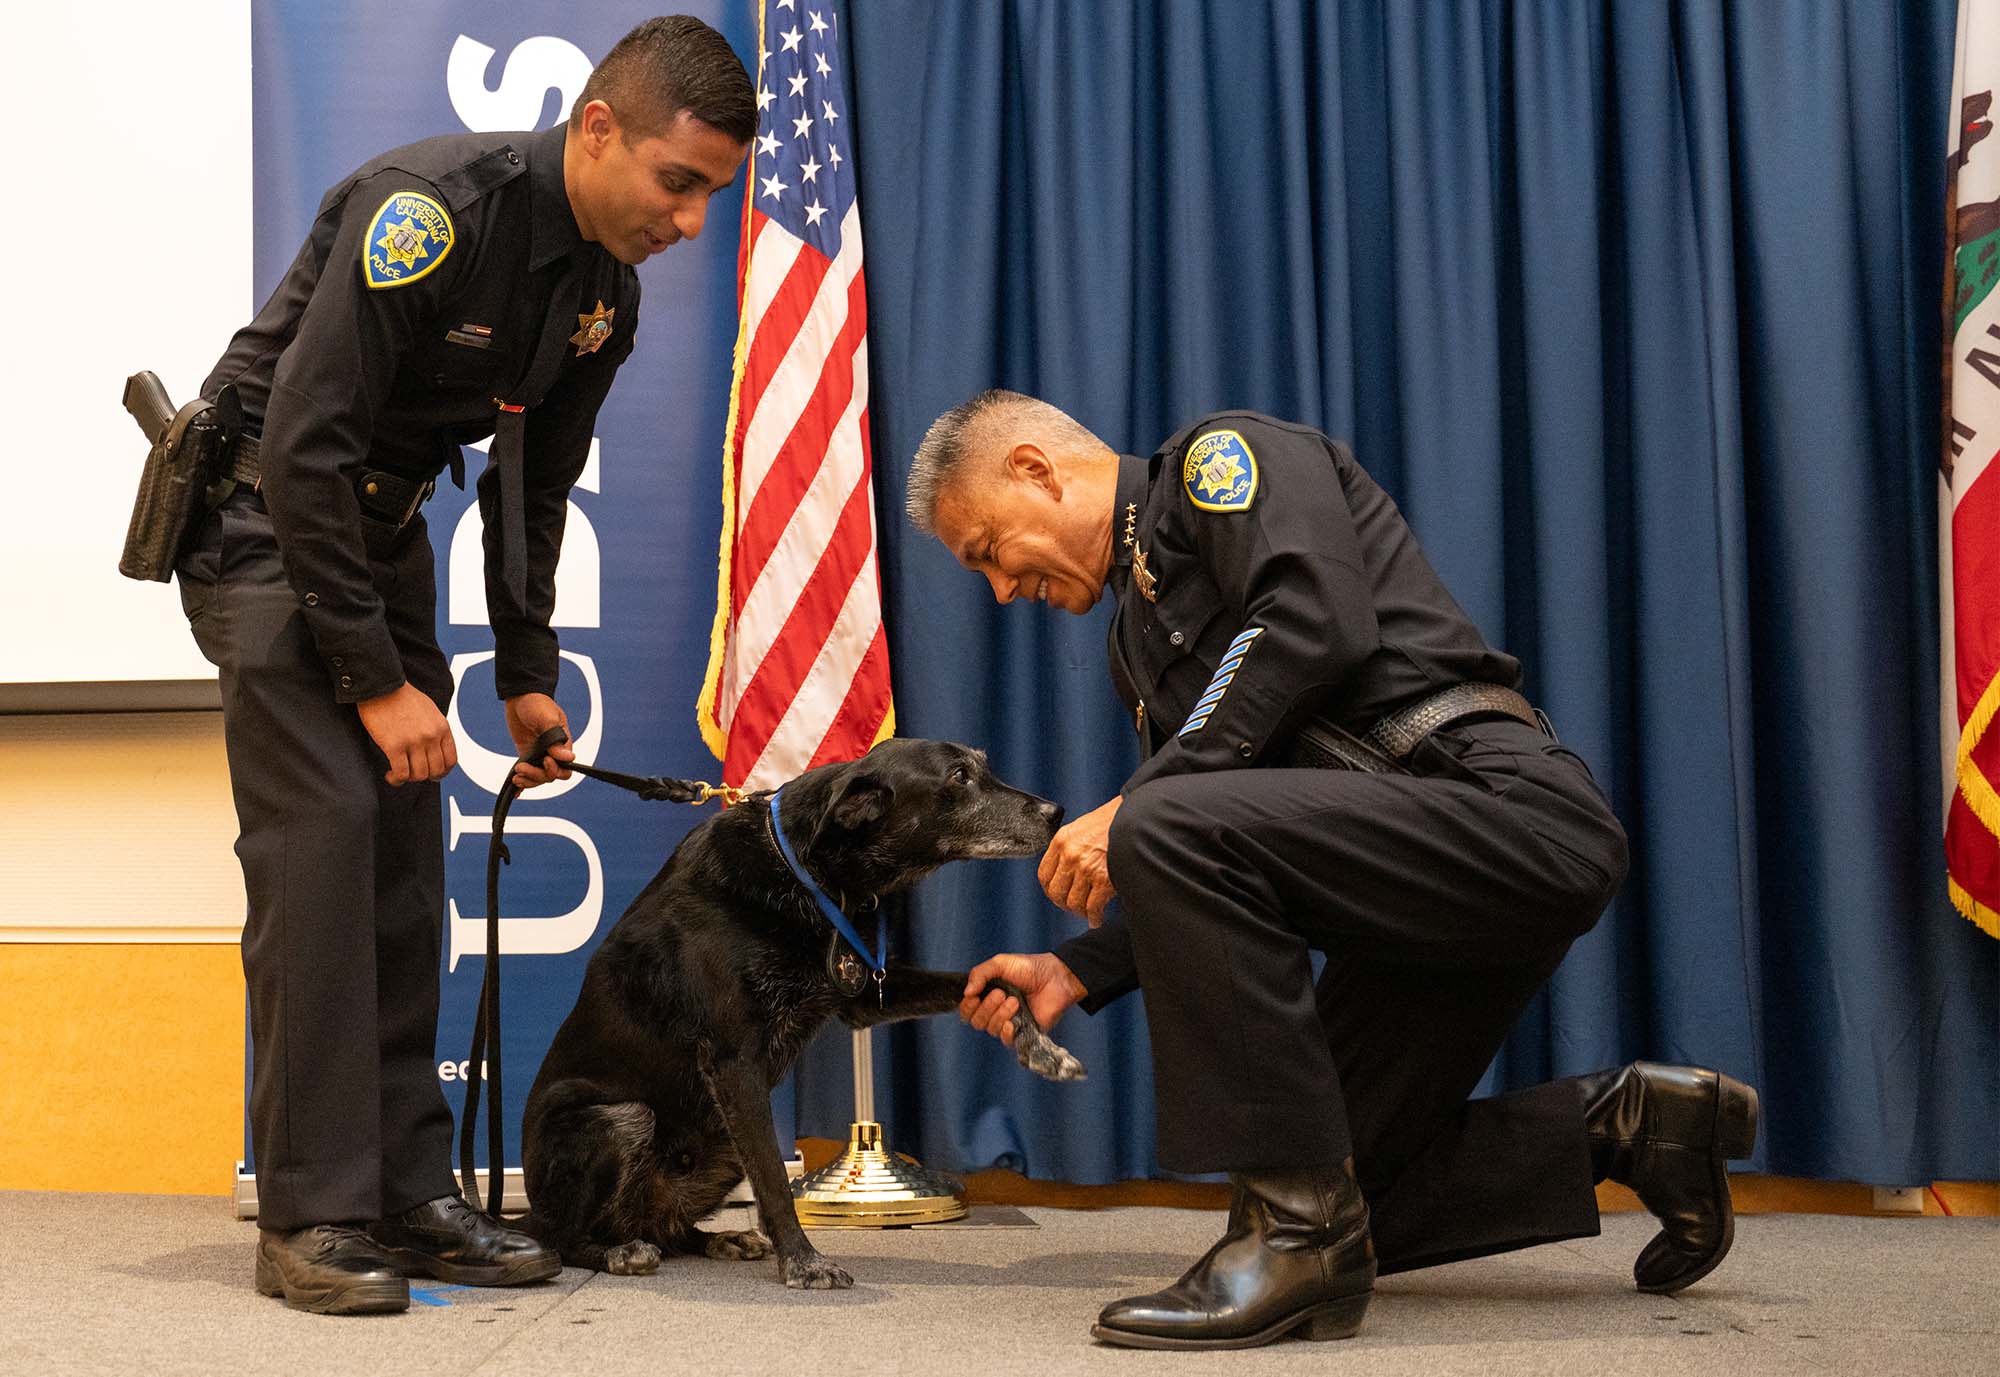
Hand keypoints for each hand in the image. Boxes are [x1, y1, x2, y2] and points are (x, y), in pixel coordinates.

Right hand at [356, 683, 456, 785]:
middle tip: (413, 774)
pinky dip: (396, 779)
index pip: (451, 760)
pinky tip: (390, 775)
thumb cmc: (402, 697)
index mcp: (442, 727)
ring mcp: (414, 742)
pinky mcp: (394, 746)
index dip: (442, 772)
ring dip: (409, 778)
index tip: (433, 774)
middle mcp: (431, 736)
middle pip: (435, 771)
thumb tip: (436, 750)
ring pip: (418, 775)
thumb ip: (436, 730)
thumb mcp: (430, 711)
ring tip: (399, 774)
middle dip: (424, 776)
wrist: (381, 686)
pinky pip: (401, 773)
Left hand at [505, 693, 574, 787]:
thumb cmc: (537, 703)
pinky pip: (528, 772)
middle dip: (537, 776)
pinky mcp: (527, 754)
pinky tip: (516, 789)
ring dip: (528, 780)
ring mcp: (539, 754)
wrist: (520, 697)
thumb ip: (555, 738)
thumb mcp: (547, 718)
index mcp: (563, 743)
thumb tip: (568, 757)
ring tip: (516, 776)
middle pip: (551, 776)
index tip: (544, 760)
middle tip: (522, 768)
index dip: (555, 769)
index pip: (565, 767)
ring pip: (539, 778)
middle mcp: (553, 752)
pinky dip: (523, 782)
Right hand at [959, 952, 1086, 1046]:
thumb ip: (979, 974)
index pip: (967, 1009)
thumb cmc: (1030, 968)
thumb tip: (966, 992)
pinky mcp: (1023, 1033)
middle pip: (976, 1021)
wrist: (1056, 977)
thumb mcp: (1000, 963)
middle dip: (986, 1008)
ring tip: (1015, 1001)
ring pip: (991, 1029)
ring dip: (1000, 1014)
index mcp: (987, 995)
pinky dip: (1006, 1032)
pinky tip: (1013, 1022)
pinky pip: (1006, 1041)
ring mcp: (1009, 1022)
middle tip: (1001, 994)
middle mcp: (995, 1011)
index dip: (967, 1006)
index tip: (974, 996)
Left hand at [1037, 796, 1120, 923]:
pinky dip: (1095, 917)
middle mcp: (1071, 855)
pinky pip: (1093, 907)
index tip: (1057, 895)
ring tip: (1088, 914)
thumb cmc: (1113, 821)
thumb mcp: (1082, 828)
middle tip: (1074, 907)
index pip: (1044, 875)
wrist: (1137, 816)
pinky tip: (1098, 917)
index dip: (1050, 890)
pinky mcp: (1104, 879)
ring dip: (1081, 912)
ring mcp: (1086, 868)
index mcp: (1062, 840)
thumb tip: (1067, 871)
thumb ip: (1071, 848)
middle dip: (1065, 904)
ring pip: (1074, 903)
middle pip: (1057, 892)